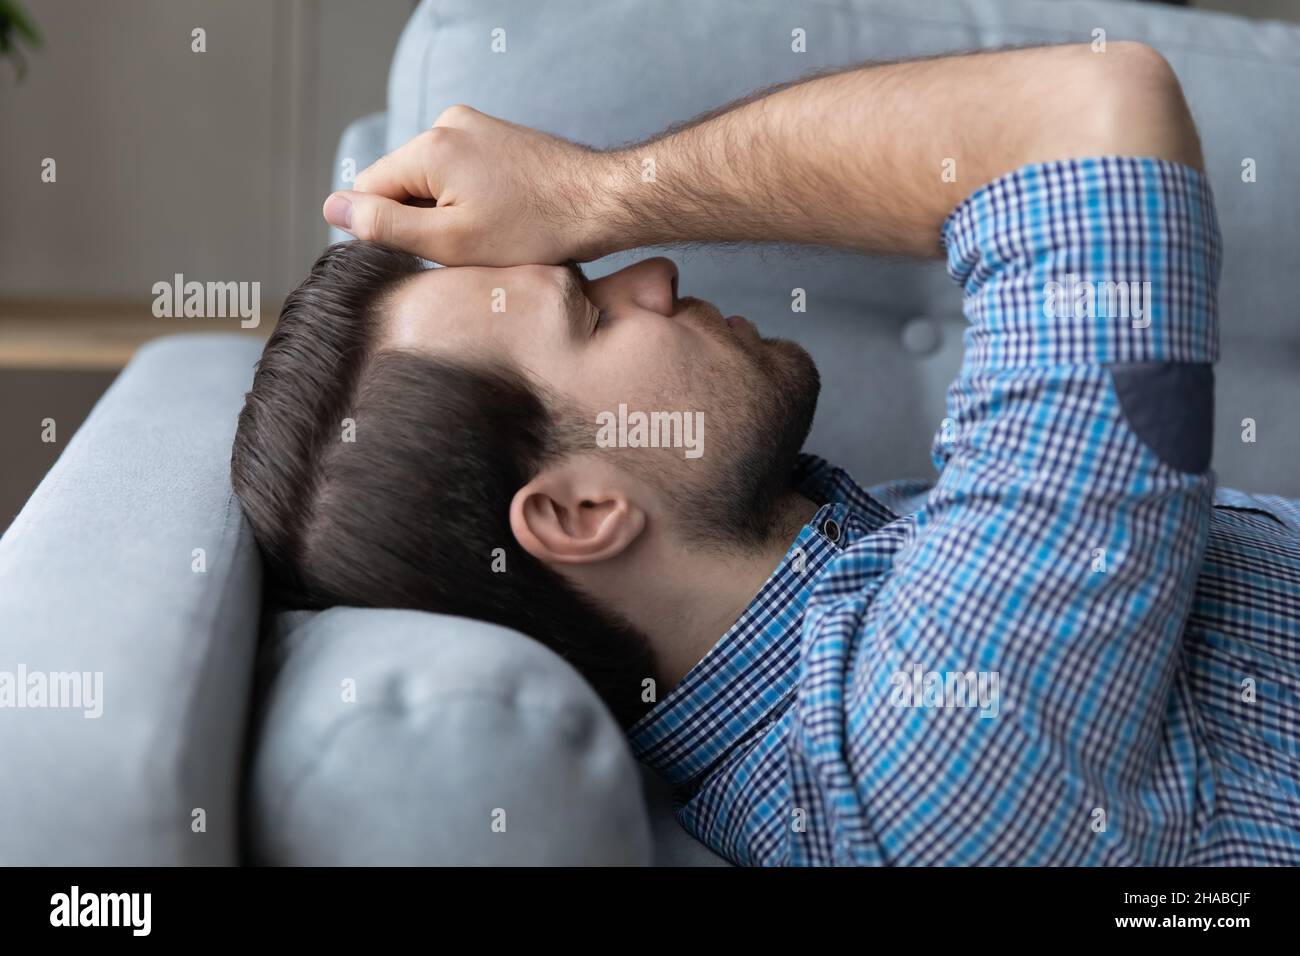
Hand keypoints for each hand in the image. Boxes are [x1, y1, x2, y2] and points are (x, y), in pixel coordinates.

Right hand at [323, 105, 615, 265]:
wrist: (602, 204)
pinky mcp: (496, 135)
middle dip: (422, 220)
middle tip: (466, 248)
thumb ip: (387, 226)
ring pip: (431, 180)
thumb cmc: (534, 229)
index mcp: (429, 146)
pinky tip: (502, 218)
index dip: (386, 229)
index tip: (426, 253)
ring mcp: (475, 125)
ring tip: (490, 233)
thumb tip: (333, 209)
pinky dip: (470, 199)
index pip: (368, 189)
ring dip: (447, 212)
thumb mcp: (452, 242)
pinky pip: (460, 171)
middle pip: (400, 182)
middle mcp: (447, 123)